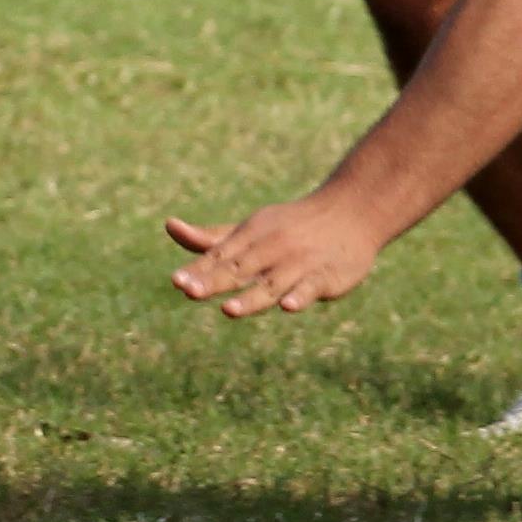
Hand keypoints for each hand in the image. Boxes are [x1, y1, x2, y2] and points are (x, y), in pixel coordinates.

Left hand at [166, 183, 379, 317]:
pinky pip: (310, 287)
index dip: (199, 271)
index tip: (177, 282)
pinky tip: (288, 305)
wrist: (352, 211)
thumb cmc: (291, 226)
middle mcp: (273, 248)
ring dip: (251, 297)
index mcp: (252, 237)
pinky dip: (300, 296)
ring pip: (272, 284)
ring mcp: (300, 263)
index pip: (220, 257)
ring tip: (228, 310)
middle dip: (215, 282)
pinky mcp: (325, 276)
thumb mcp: (250, 230)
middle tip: (190, 291)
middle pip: (240, 270)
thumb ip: (211, 238)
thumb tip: (169, 225)